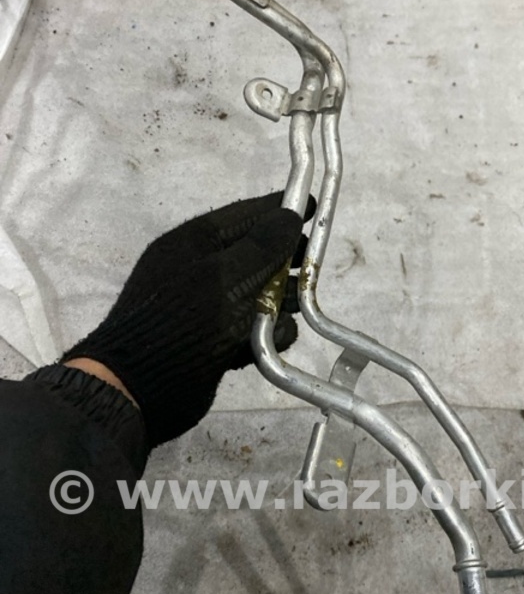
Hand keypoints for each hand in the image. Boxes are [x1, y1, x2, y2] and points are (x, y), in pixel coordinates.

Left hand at [63, 191, 311, 446]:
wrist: (140, 389)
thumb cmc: (185, 321)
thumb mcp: (226, 276)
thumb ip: (262, 246)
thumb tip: (290, 215)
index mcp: (195, 242)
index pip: (245, 214)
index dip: (280, 208)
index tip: (313, 205)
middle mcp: (201, 269)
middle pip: (255, 253)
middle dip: (285, 257)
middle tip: (310, 261)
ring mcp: (208, 306)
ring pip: (257, 292)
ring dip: (281, 298)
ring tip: (301, 304)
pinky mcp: (215, 340)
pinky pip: (251, 327)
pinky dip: (266, 332)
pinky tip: (275, 338)